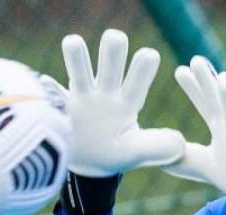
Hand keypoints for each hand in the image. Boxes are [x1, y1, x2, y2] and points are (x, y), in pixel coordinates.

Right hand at [42, 29, 183, 176]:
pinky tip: (46, 83)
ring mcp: (80, 98)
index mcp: (126, 103)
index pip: (137, 82)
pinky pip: (51, 94)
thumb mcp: (134, 153)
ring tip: (74, 43)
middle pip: (109, 65)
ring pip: (78, 69)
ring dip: (77, 56)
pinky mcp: (59, 107)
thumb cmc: (113, 154)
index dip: (142, 69)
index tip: (150, 55)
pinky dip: (48, 88)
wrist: (85, 165)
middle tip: (116, 39)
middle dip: (112, 51)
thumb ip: (155, 147)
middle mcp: (104, 94)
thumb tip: (180, 142)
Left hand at [162, 55, 225, 210]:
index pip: (205, 103)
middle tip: (196, 59)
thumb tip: (150, 152)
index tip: (180, 70)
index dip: (193, 88)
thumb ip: (176, 155)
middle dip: (209, 80)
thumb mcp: (194, 163)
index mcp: (220, 127)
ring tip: (223, 78)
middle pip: (218, 100)